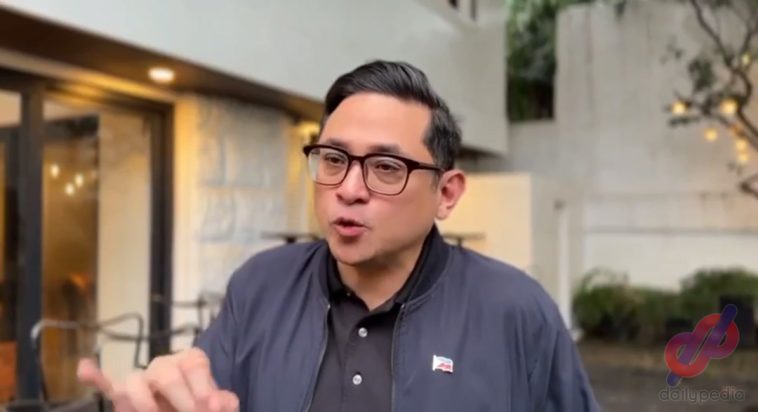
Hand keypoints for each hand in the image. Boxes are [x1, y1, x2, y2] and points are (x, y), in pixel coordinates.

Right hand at [77, 348, 238, 411]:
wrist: (193, 411)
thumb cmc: (205, 408)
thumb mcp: (221, 407)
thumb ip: (223, 403)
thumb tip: (217, 403)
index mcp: (190, 362)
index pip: (194, 363)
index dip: (203, 386)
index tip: (210, 408)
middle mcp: (164, 366)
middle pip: (165, 372)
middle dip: (180, 398)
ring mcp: (141, 380)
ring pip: (132, 381)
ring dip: (143, 402)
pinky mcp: (123, 397)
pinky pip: (106, 385)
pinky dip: (95, 377)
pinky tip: (85, 369)